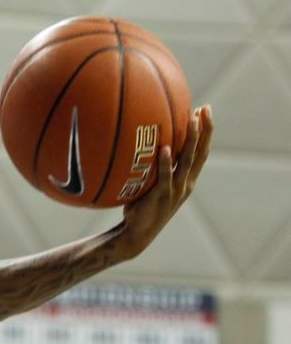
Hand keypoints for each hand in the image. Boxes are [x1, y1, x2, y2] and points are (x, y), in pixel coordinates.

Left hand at [117, 105, 212, 257]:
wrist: (136, 234)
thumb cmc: (141, 207)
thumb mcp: (151, 184)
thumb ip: (153, 168)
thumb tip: (141, 145)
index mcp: (186, 180)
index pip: (201, 152)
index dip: (206, 133)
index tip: (205, 111)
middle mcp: (185, 183)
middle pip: (200, 153)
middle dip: (205, 130)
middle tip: (205, 109)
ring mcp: (175, 190)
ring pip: (187, 161)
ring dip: (191, 140)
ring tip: (193, 121)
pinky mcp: (161, 197)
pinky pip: (165, 177)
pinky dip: (165, 163)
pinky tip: (163, 148)